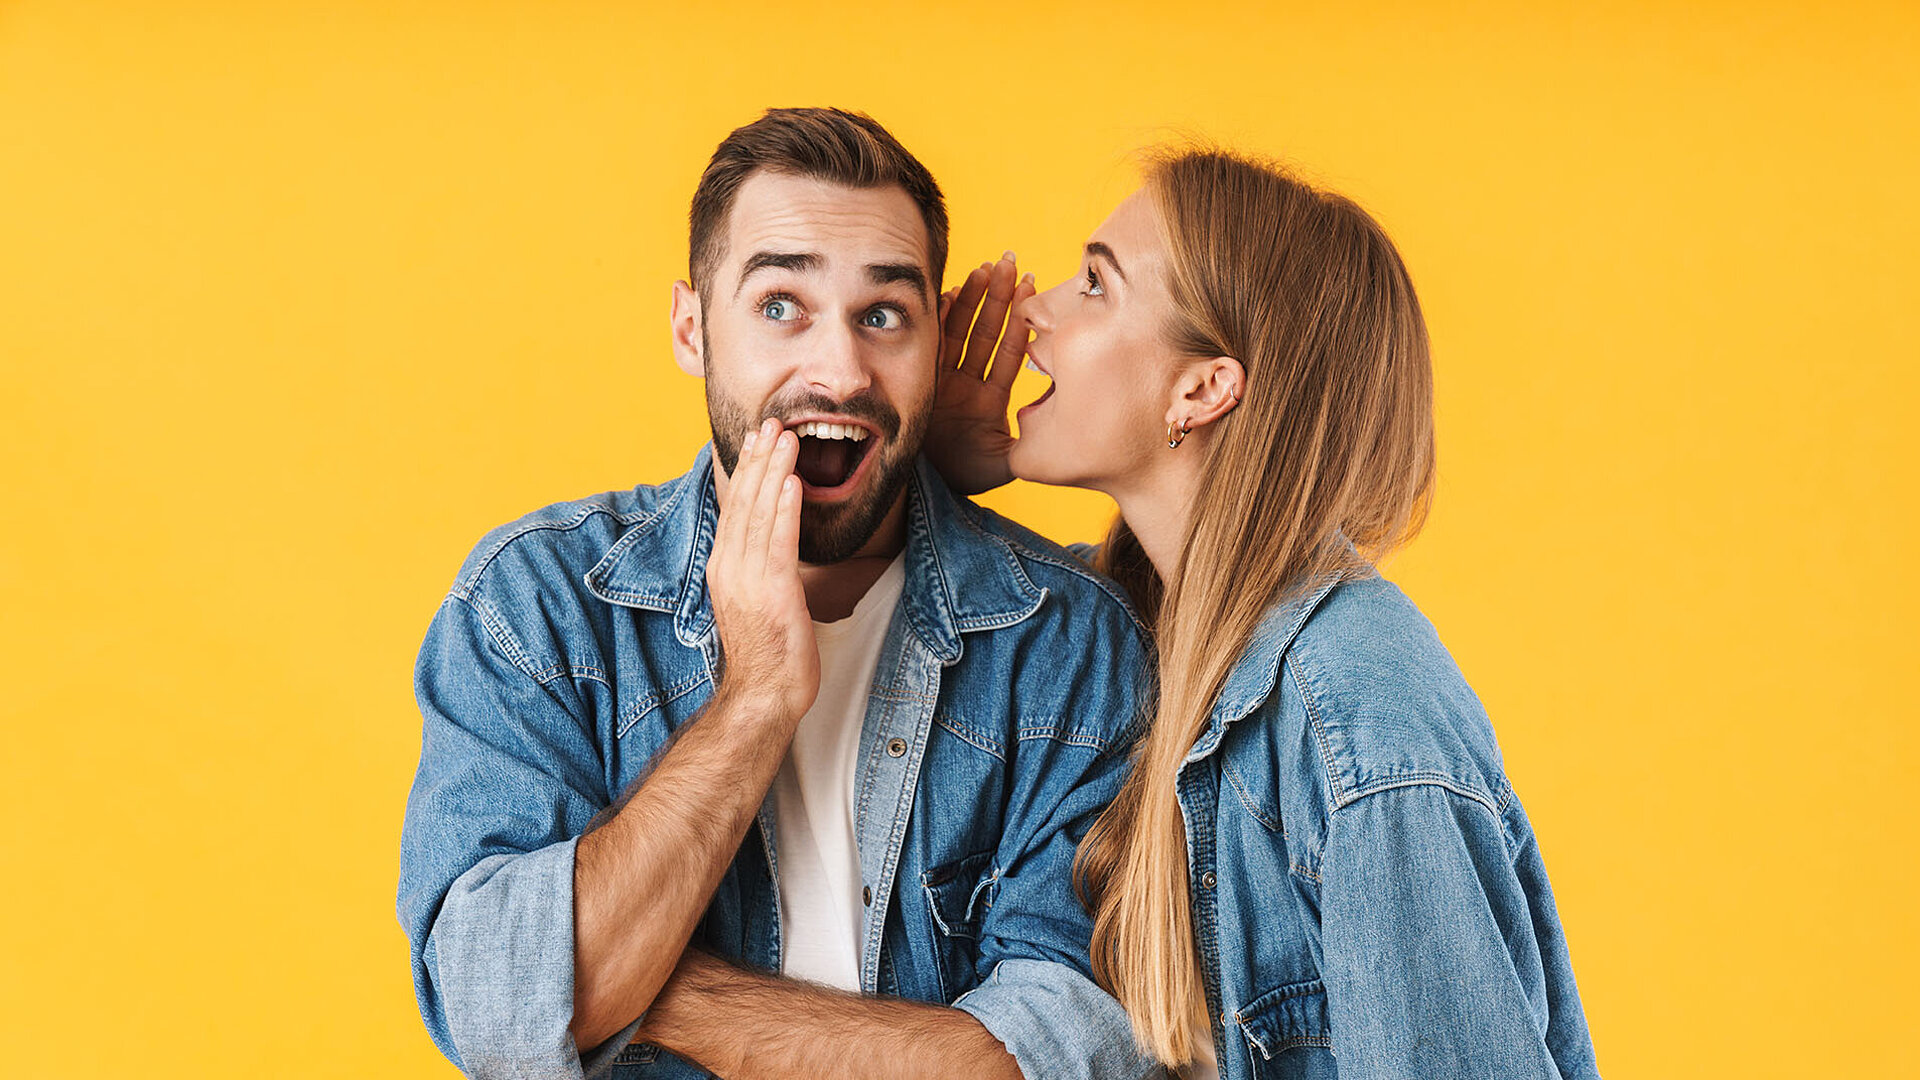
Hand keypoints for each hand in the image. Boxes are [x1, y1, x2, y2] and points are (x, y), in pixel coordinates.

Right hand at [707, 418, 818, 725]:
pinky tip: (792, 482)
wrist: (762, 695)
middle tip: (772, 422)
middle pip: (743, 502)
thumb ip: (756, 567)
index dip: (747, 470)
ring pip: (759, 514)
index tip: (758, 439)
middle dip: (759, 459)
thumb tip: (769, 539)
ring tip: (785, 438)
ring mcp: (748, 580)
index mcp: (723, 568)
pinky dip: (784, 509)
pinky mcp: (772, 593)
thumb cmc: (766, 653)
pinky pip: (778, 542)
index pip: (734, 508)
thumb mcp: (753, 600)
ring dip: (773, 472)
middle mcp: (729, 568)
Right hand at [926, 253, 1035, 494]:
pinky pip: (933, 344)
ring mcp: (944, 380)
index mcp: (989, 398)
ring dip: (973, 300)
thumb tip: (1054, 433)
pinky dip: (939, 319)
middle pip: (986, 332)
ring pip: (961, 332)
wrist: (924, 488)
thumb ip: (1027, 448)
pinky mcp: (923, 380)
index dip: (1020, 321)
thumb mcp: (1003, 464)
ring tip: (985, 269)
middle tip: (1010, 263)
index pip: (1009, 352)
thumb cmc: (963, 476)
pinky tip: (950, 293)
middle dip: (999, 298)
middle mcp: (967, 384)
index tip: (1031, 288)